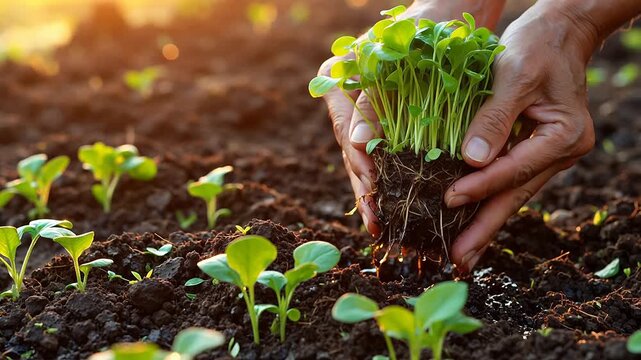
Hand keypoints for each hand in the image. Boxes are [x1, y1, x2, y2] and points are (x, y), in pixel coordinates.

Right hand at [318, 1, 504, 236]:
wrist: (452, 10)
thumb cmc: (428, 26)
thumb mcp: (401, 61)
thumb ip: (377, 102)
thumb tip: (359, 146)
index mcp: (338, 79)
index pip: (346, 131)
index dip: (360, 166)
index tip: (374, 191)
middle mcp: (346, 98)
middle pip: (353, 152)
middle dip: (366, 189)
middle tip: (377, 224)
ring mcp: (364, 111)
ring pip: (365, 159)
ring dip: (375, 192)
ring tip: (383, 226)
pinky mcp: (385, 121)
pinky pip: (383, 154)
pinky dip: (391, 179)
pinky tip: (397, 206)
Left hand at [445, 2, 596, 271]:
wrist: (559, 34)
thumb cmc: (537, 47)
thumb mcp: (513, 74)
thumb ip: (493, 118)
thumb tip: (470, 161)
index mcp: (563, 135)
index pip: (514, 168)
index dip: (480, 185)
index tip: (448, 200)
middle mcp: (559, 152)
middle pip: (515, 195)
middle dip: (484, 228)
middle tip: (458, 259)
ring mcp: (548, 156)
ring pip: (510, 194)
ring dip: (484, 224)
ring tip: (461, 254)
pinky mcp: (532, 152)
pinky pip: (507, 182)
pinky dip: (486, 201)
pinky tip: (469, 223)